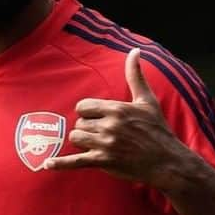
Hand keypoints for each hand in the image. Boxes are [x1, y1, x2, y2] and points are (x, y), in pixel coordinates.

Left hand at [43, 47, 188, 186]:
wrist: (167, 161)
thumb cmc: (158, 130)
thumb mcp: (147, 101)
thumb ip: (135, 76)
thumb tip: (135, 51)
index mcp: (116, 109)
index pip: (83, 106)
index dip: (87, 113)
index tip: (97, 118)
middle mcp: (109, 125)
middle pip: (79, 123)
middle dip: (87, 128)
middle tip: (103, 134)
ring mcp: (105, 144)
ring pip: (76, 138)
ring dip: (83, 142)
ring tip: (98, 145)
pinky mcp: (103, 161)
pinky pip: (75, 161)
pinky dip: (60, 163)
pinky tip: (47, 164)